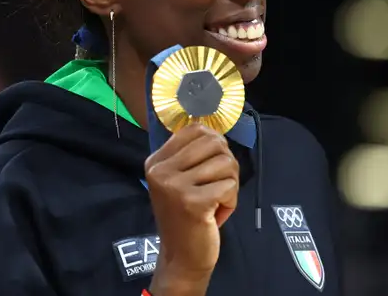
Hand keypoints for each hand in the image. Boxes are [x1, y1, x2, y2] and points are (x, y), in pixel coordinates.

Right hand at [145, 123, 238, 290]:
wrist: (181, 257)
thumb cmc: (186, 216)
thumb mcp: (179, 180)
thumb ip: (192, 154)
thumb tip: (216, 130)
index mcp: (156, 161)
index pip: (196, 129)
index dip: (215, 143)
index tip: (212, 166)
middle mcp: (161, 171)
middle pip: (215, 143)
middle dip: (227, 165)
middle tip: (218, 186)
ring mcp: (175, 186)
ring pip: (226, 163)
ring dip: (230, 185)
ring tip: (216, 201)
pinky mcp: (193, 202)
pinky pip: (230, 186)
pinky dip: (231, 200)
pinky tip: (217, 214)